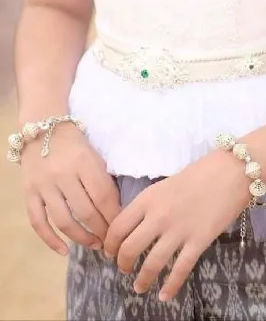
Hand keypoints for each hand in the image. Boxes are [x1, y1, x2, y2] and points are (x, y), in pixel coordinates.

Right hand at [20, 123, 120, 255]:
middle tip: (112, 242)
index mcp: (84, 162)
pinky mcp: (29, 193)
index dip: (115, 217)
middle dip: (102, 231)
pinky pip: (38, 222)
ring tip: (95, 245)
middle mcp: (63, 174)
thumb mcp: (94, 155)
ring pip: (64, 221)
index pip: (103, 197)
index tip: (123, 229)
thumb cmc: (75, 144)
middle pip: (86, 212)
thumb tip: (119, 211)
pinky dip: (50, 240)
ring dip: (82, 238)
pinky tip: (63, 251)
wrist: (42, 128)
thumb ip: (104, 180)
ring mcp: (44, 185)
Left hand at [104, 150, 248, 302]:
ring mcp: (179, 231)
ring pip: (152, 264)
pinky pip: (180, 270)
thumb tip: (138, 226)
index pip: (118, 227)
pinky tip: (165, 296)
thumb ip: (150, 205)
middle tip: (124, 269)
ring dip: (143, 279)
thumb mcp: (166, 185)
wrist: (230, 171)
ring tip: (139, 287)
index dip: (110, 244)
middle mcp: (158, 216)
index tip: (110, 252)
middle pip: (130, 248)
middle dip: (123, 264)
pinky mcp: (199, 242)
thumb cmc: (199, 174)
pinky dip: (171, 286)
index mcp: (148, 198)